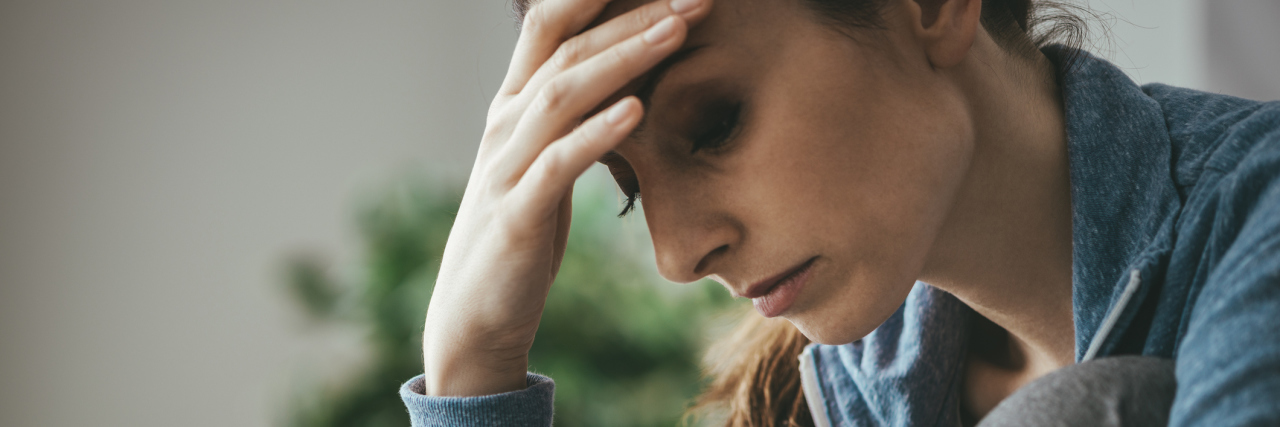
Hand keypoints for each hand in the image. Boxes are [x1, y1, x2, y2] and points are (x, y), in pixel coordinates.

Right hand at [422, 0, 710, 395]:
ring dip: (623, 58)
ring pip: (561, 94)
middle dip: (631, 14)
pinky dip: (596, 133)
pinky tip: (636, 111)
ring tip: (677, 30)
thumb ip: (581, 115)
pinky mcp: (517, 214)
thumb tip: (632, 76)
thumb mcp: (552, 160)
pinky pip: (557, 163)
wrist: (477, 312)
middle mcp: (505, 123)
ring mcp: (506, 166)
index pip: (552, 24)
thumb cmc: (524, 228)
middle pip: (566, 47)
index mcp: (514, 104)